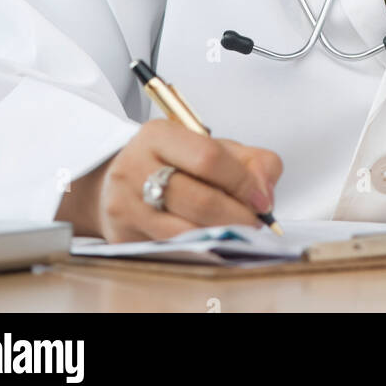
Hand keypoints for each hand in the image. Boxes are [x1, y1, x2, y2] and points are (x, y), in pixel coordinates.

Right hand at [93, 120, 282, 243]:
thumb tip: (264, 194)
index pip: (209, 158)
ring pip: (185, 231)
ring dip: (221, 236)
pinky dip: (200, 250)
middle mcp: (135, 167)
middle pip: (199, 200)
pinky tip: (213, 245)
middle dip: (237, 216)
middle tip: (256, 224)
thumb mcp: (212, 147)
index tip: (262, 201)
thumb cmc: (173, 163)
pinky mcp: (122, 237)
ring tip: (239, 234)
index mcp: (158, 135)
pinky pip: (171, 250)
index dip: (242, 182)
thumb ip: (251, 161)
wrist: (120, 182)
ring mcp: (125, 205)